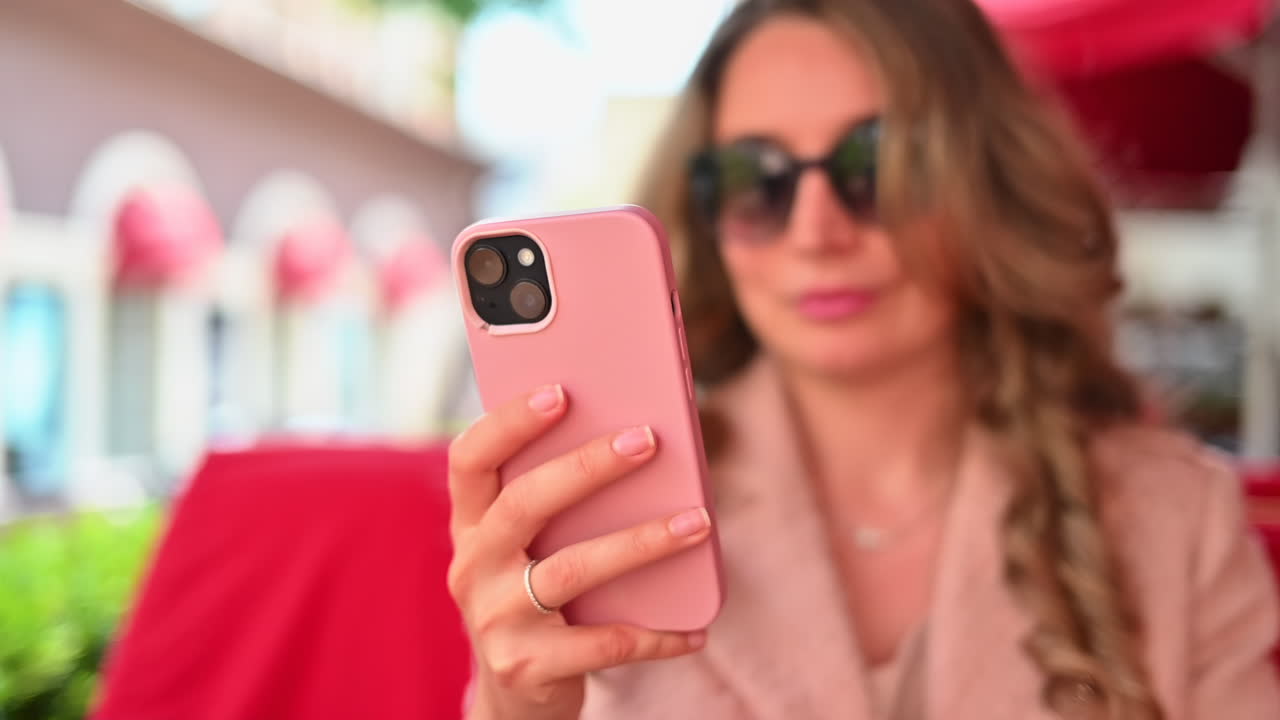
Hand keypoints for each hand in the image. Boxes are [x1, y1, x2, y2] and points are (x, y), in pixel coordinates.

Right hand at [447, 384, 711, 719]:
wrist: (514, 698)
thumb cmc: (537, 596)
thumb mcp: (529, 549)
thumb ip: (556, 502)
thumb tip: (639, 439)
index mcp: (470, 524)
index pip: (470, 459)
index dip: (509, 422)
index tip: (560, 391)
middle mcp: (472, 566)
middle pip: (524, 504)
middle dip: (588, 467)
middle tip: (648, 439)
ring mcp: (494, 619)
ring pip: (573, 569)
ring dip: (642, 542)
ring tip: (698, 522)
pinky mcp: (525, 666)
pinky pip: (603, 643)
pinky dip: (655, 634)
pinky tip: (695, 628)